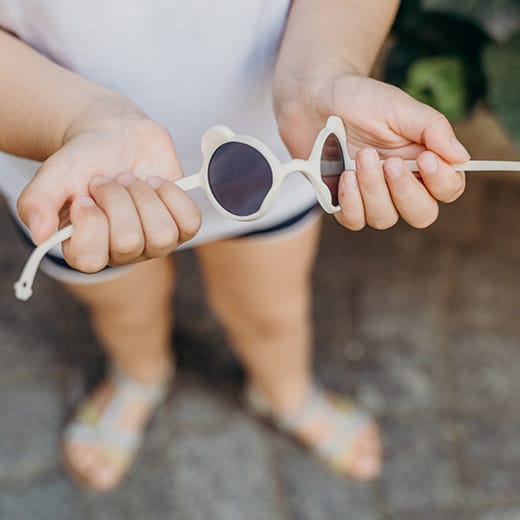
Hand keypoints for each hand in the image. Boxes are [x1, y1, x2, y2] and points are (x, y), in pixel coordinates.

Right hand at [17, 94, 200, 271]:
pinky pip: (190, 222)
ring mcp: (155, 242)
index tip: (85, 196)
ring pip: (163, 235)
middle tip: (110, 181)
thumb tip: (40, 234)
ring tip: (132, 181)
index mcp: (87, 250)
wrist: (117, 135)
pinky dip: (174, 196)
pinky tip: (157, 183)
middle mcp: (123, 253)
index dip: (91, 222)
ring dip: (145, 196)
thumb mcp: (55, 174)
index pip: (91, 260)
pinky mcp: (181, 225)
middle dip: (117, 199)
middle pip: (129, 242)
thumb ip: (37, 202)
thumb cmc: (86, 159)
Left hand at [273, 64, 469, 229]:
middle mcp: (399, 184)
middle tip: (389, 163)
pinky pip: (354, 221)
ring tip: (361, 158)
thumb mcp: (400, 107)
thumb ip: (432, 129)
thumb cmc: (360, 100)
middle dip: (406, 192)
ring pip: (385, 219)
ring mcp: (371, 196)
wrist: (314, 99)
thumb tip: (461, 157)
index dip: (441, 183)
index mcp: (422, 161)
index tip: (426, 159)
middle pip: (422, 215)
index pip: (448, 189)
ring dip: (373, 191)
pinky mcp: (344, 202)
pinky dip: (351, 201)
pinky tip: (344, 175)